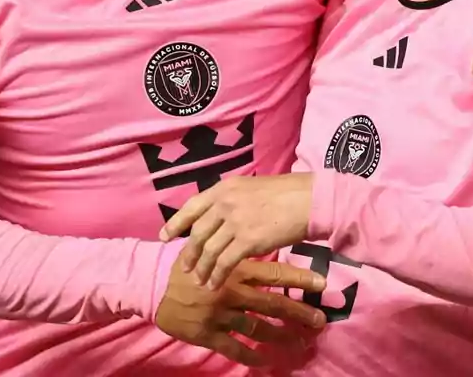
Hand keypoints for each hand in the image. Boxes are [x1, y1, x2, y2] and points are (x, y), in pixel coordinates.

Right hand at [155, 250, 325, 367]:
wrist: (149, 284)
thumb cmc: (182, 262)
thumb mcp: (209, 246)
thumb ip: (234, 247)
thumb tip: (261, 237)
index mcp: (234, 269)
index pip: (274, 274)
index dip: (299, 279)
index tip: (322, 283)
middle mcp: (231, 292)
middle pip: (272, 304)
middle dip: (298, 313)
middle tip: (319, 320)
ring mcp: (220, 315)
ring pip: (257, 329)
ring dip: (281, 337)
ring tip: (301, 343)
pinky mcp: (207, 334)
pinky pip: (234, 349)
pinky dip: (252, 356)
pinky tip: (267, 361)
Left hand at [159, 174, 312, 289]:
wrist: (307, 200)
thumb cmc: (285, 193)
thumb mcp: (251, 188)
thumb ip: (232, 200)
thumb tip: (221, 217)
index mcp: (224, 188)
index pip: (192, 206)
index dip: (175, 223)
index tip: (164, 236)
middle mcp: (225, 203)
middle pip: (198, 232)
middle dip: (188, 252)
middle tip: (183, 267)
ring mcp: (235, 222)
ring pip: (208, 250)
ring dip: (201, 268)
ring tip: (198, 281)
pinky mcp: (247, 241)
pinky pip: (225, 262)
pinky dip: (217, 276)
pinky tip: (214, 285)